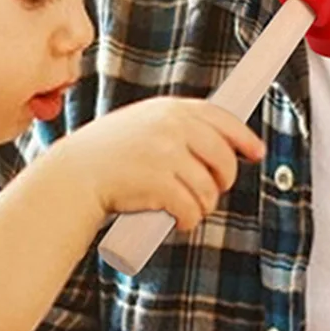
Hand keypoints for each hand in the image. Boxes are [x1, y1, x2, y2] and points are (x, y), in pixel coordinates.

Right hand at [42, 97, 263, 230]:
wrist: (74, 177)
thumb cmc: (106, 156)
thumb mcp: (141, 125)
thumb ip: (176, 128)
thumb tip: (221, 144)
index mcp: (169, 109)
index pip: (221, 119)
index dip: (243, 137)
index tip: (255, 151)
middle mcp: (172, 127)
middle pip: (223, 159)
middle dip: (222, 180)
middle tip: (210, 190)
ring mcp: (167, 155)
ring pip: (209, 190)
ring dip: (202, 205)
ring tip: (182, 206)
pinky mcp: (161, 184)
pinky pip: (193, 210)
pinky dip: (188, 221)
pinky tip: (176, 220)